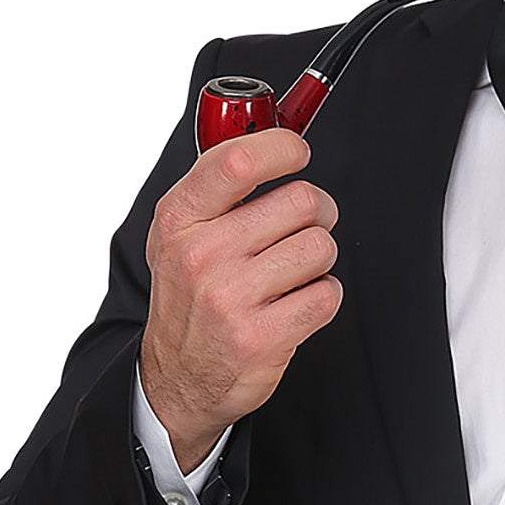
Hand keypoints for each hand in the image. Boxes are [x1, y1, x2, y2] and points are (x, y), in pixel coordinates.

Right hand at [139, 125, 341, 469]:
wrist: (177, 377)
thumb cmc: (189, 294)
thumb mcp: (180, 232)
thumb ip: (219, 182)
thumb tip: (275, 127)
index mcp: (180, 219)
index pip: (238, 160)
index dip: (282, 147)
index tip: (298, 153)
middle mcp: (201, 255)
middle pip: (301, 201)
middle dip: (316, 211)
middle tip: (304, 226)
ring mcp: (230, 298)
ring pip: (321, 246)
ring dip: (318, 258)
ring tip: (291, 272)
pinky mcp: (262, 336)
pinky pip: (327, 294)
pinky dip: (320, 297)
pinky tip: (293, 304)